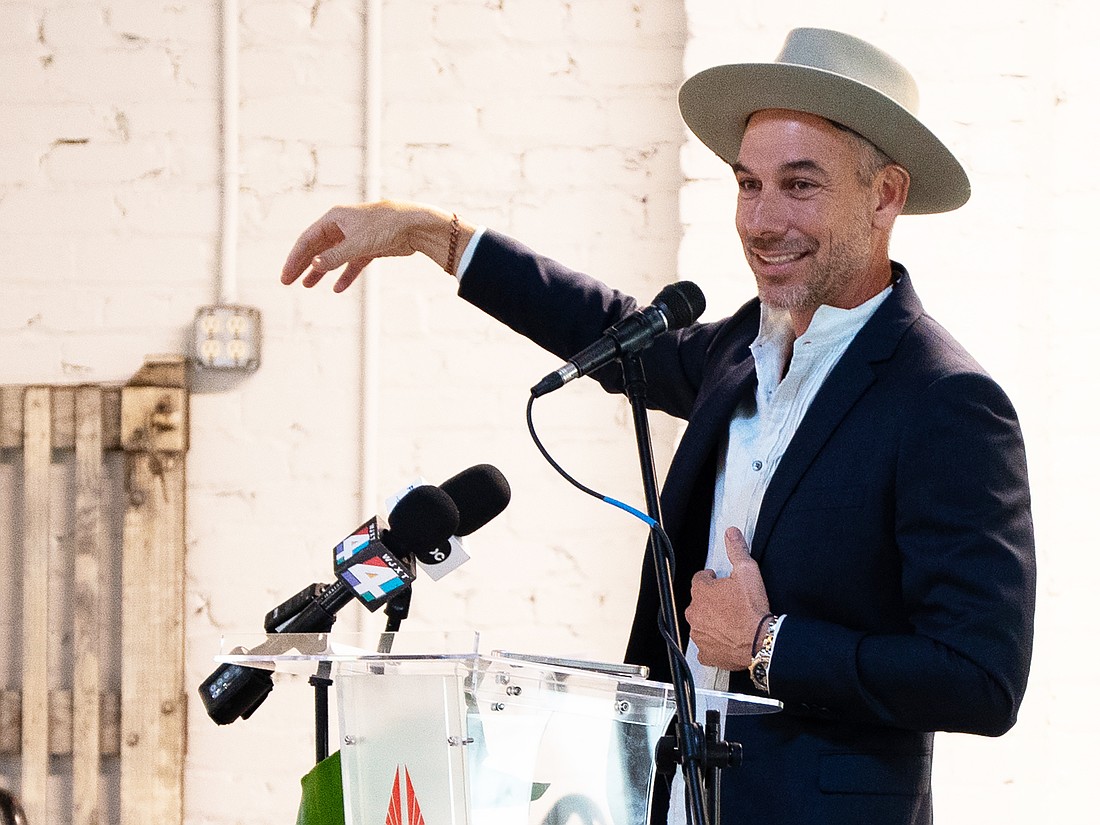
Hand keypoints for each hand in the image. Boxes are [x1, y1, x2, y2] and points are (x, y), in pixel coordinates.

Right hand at [280, 200, 467, 292]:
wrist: (416, 225)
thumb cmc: (387, 226)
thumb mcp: (358, 243)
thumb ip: (336, 257)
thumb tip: (314, 266)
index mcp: (335, 218)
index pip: (307, 240)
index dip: (294, 258)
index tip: (286, 276)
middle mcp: (343, 226)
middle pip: (317, 248)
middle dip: (303, 265)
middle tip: (288, 282)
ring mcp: (356, 237)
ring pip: (333, 256)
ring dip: (321, 271)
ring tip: (308, 285)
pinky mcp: (370, 248)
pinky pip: (352, 264)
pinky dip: (345, 275)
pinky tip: (337, 288)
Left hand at [684, 526, 770, 670]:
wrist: (761, 641)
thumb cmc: (752, 609)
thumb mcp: (748, 572)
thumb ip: (737, 550)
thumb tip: (732, 534)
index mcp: (701, 591)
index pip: (700, 579)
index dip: (712, 580)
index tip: (721, 583)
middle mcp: (694, 612)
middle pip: (699, 601)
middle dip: (711, 601)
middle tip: (730, 603)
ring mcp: (698, 633)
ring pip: (701, 623)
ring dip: (711, 621)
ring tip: (730, 621)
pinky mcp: (705, 652)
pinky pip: (705, 646)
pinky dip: (713, 643)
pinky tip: (726, 639)